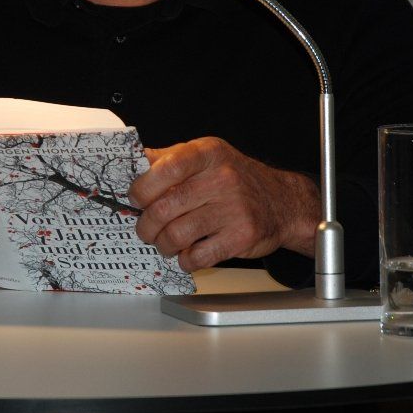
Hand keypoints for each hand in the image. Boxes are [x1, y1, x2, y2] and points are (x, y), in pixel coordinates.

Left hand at [128, 137, 319, 271]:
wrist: (281, 201)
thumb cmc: (235, 178)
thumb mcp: (205, 155)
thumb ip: (169, 159)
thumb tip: (131, 162)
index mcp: (207, 153)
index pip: (165, 168)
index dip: (142, 188)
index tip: (135, 199)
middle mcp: (222, 178)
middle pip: (164, 208)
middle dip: (146, 225)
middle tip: (146, 229)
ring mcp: (233, 208)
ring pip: (176, 235)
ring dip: (163, 245)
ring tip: (165, 242)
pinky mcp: (240, 236)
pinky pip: (197, 256)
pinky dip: (185, 260)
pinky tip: (187, 253)